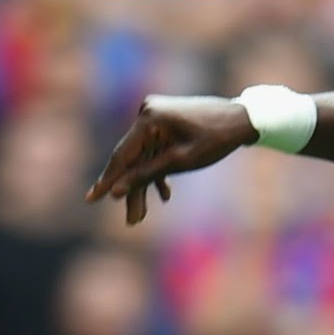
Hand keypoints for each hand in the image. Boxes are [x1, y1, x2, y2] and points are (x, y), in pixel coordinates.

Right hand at [86, 95, 257, 224]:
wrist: (242, 119)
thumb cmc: (215, 139)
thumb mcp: (180, 162)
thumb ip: (146, 175)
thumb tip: (116, 191)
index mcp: (149, 118)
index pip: (122, 155)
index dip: (107, 180)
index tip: (91, 199)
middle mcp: (147, 113)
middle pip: (133, 159)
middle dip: (133, 191)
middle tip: (132, 221)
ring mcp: (155, 116)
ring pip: (144, 157)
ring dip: (145, 184)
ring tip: (141, 216)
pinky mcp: (165, 122)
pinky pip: (155, 150)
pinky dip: (158, 170)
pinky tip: (163, 194)